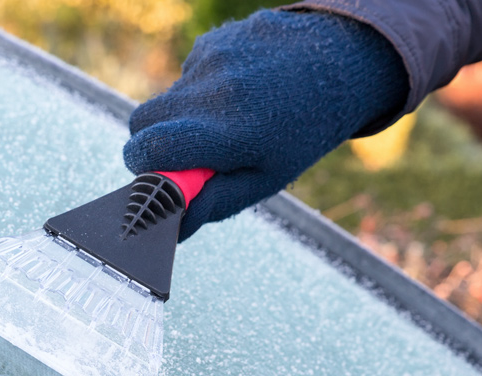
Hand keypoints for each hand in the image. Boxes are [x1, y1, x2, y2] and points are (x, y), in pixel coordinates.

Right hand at [123, 9, 407, 240]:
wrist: (340, 62)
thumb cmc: (303, 131)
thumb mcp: (266, 178)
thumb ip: (214, 202)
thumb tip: (171, 227)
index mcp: (227, 133)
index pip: (148, 148)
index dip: (142, 166)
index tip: (155, 176)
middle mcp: (213, 92)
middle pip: (141, 122)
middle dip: (152, 142)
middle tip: (186, 154)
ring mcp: (210, 60)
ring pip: (164, 99)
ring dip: (181, 116)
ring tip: (226, 119)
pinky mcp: (210, 42)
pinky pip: (184, 76)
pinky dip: (200, 90)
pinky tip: (236, 91)